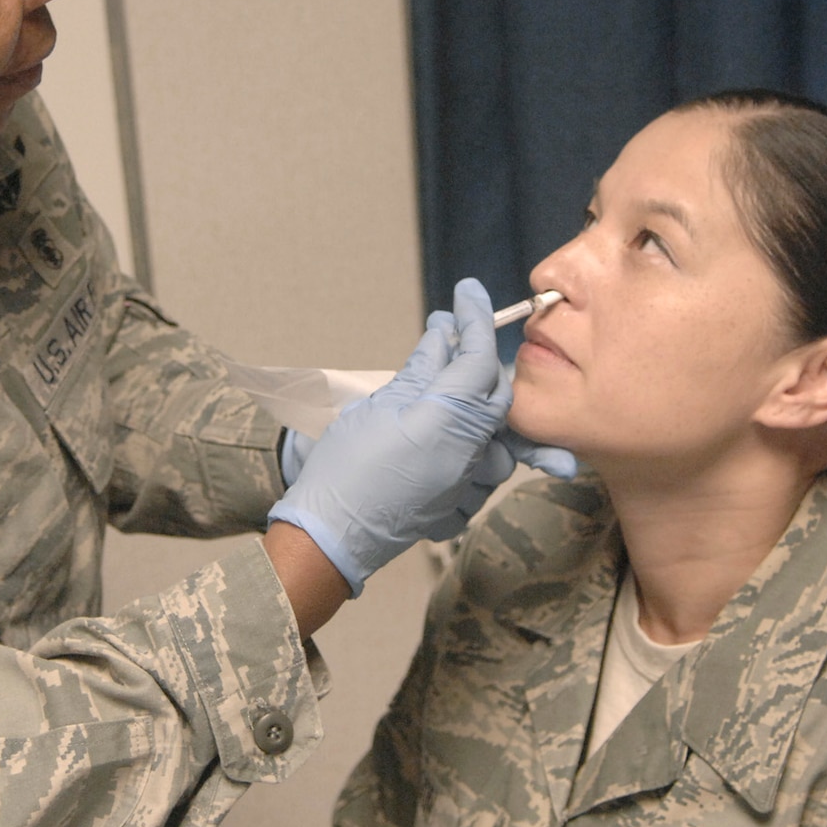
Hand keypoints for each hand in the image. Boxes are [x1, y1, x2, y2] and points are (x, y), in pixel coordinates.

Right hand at [269, 279, 512, 594]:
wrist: (328, 534)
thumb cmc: (342, 468)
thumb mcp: (377, 406)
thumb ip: (420, 370)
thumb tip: (442, 334)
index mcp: (446, 421)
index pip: (478, 358)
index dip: (475, 320)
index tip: (468, 292)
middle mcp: (468, 454)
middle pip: (497, 395)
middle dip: (482, 364)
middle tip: (457, 340)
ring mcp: (468, 487)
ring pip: (498, 437)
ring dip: (481, 412)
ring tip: (447, 395)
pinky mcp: (460, 510)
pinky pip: (482, 474)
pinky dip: (471, 453)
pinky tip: (446, 446)